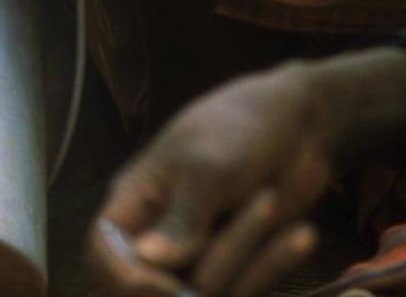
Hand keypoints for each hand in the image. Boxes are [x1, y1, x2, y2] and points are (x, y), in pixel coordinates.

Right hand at [88, 63, 335, 296]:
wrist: (297, 125)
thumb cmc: (239, 127)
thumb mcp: (209, 166)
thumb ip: (181, 217)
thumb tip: (148, 259)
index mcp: (134, 200)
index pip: (102, 254)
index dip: (125, 278)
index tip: (168, 285)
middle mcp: (159, 233)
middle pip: (154, 283)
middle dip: (198, 270)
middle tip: (233, 247)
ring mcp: (199, 251)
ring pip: (206, 287)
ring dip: (244, 253)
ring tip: (270, 199)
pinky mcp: (239, 264)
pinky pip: (247, 288)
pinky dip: (273, 266)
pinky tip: (302, 233)